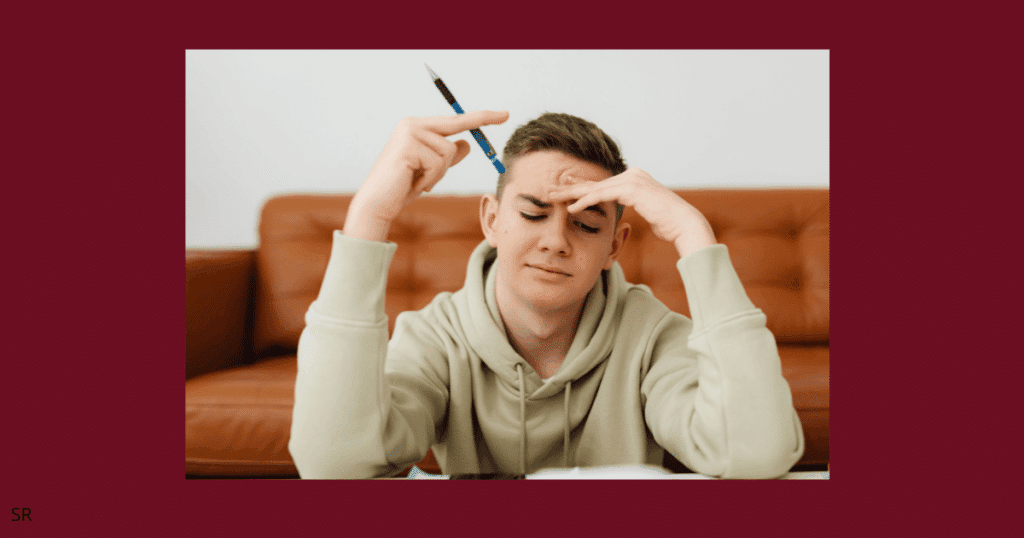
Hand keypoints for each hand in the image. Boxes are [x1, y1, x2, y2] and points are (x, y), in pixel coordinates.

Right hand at [344, 110, 509, 240]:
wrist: (378, 203)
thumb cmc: (403, 187)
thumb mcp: (431, 171)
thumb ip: (448, 157)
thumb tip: (467, 144)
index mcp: (417, 127)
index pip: (454, 120)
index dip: (480, 117)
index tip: (503, 114)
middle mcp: (412, 124)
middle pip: (456, 126)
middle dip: (481, 120)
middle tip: (506, 114)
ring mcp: (409, 133)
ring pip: (448, 152)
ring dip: (439, 173)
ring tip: (420, 181)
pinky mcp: (408, 147)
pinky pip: (438, 163)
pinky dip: (431, 179)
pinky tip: (414, 184)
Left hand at [547, 168, 715, 257]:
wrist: (684, 223)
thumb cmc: (669, 224)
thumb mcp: (648, 211)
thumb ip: (636, 206)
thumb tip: (631, 210)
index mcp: (634, 178)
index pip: (603, 183)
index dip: (582, 187)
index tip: (565, 191)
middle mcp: (632, 175)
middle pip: (596, 183)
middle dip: (571, 187)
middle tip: (550, 190)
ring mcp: (631, 179)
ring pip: (595, 188)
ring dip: (572, 194)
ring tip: (553, 198)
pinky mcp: (630, 189)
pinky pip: (601, 195)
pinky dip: (584, 201)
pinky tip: (570, 208)